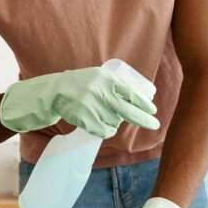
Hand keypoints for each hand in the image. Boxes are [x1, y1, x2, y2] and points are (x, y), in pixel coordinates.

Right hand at [0, 66, 159, 138]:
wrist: (52, 92)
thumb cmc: (78, 84)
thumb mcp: (97, 77)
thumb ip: (115, 84)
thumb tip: (142, 95)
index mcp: (106, 78)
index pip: (131, 92)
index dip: (144, 103)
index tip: (153, 110)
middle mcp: (100, 91)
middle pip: (128, 110)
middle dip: (144, 119)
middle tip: (156, 125)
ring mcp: (92, 106)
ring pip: (115, 122)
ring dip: (114, 122)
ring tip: (104, 115)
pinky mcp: (84, 118)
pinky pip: (104, 130)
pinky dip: (106, 130)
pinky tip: (99, 124)